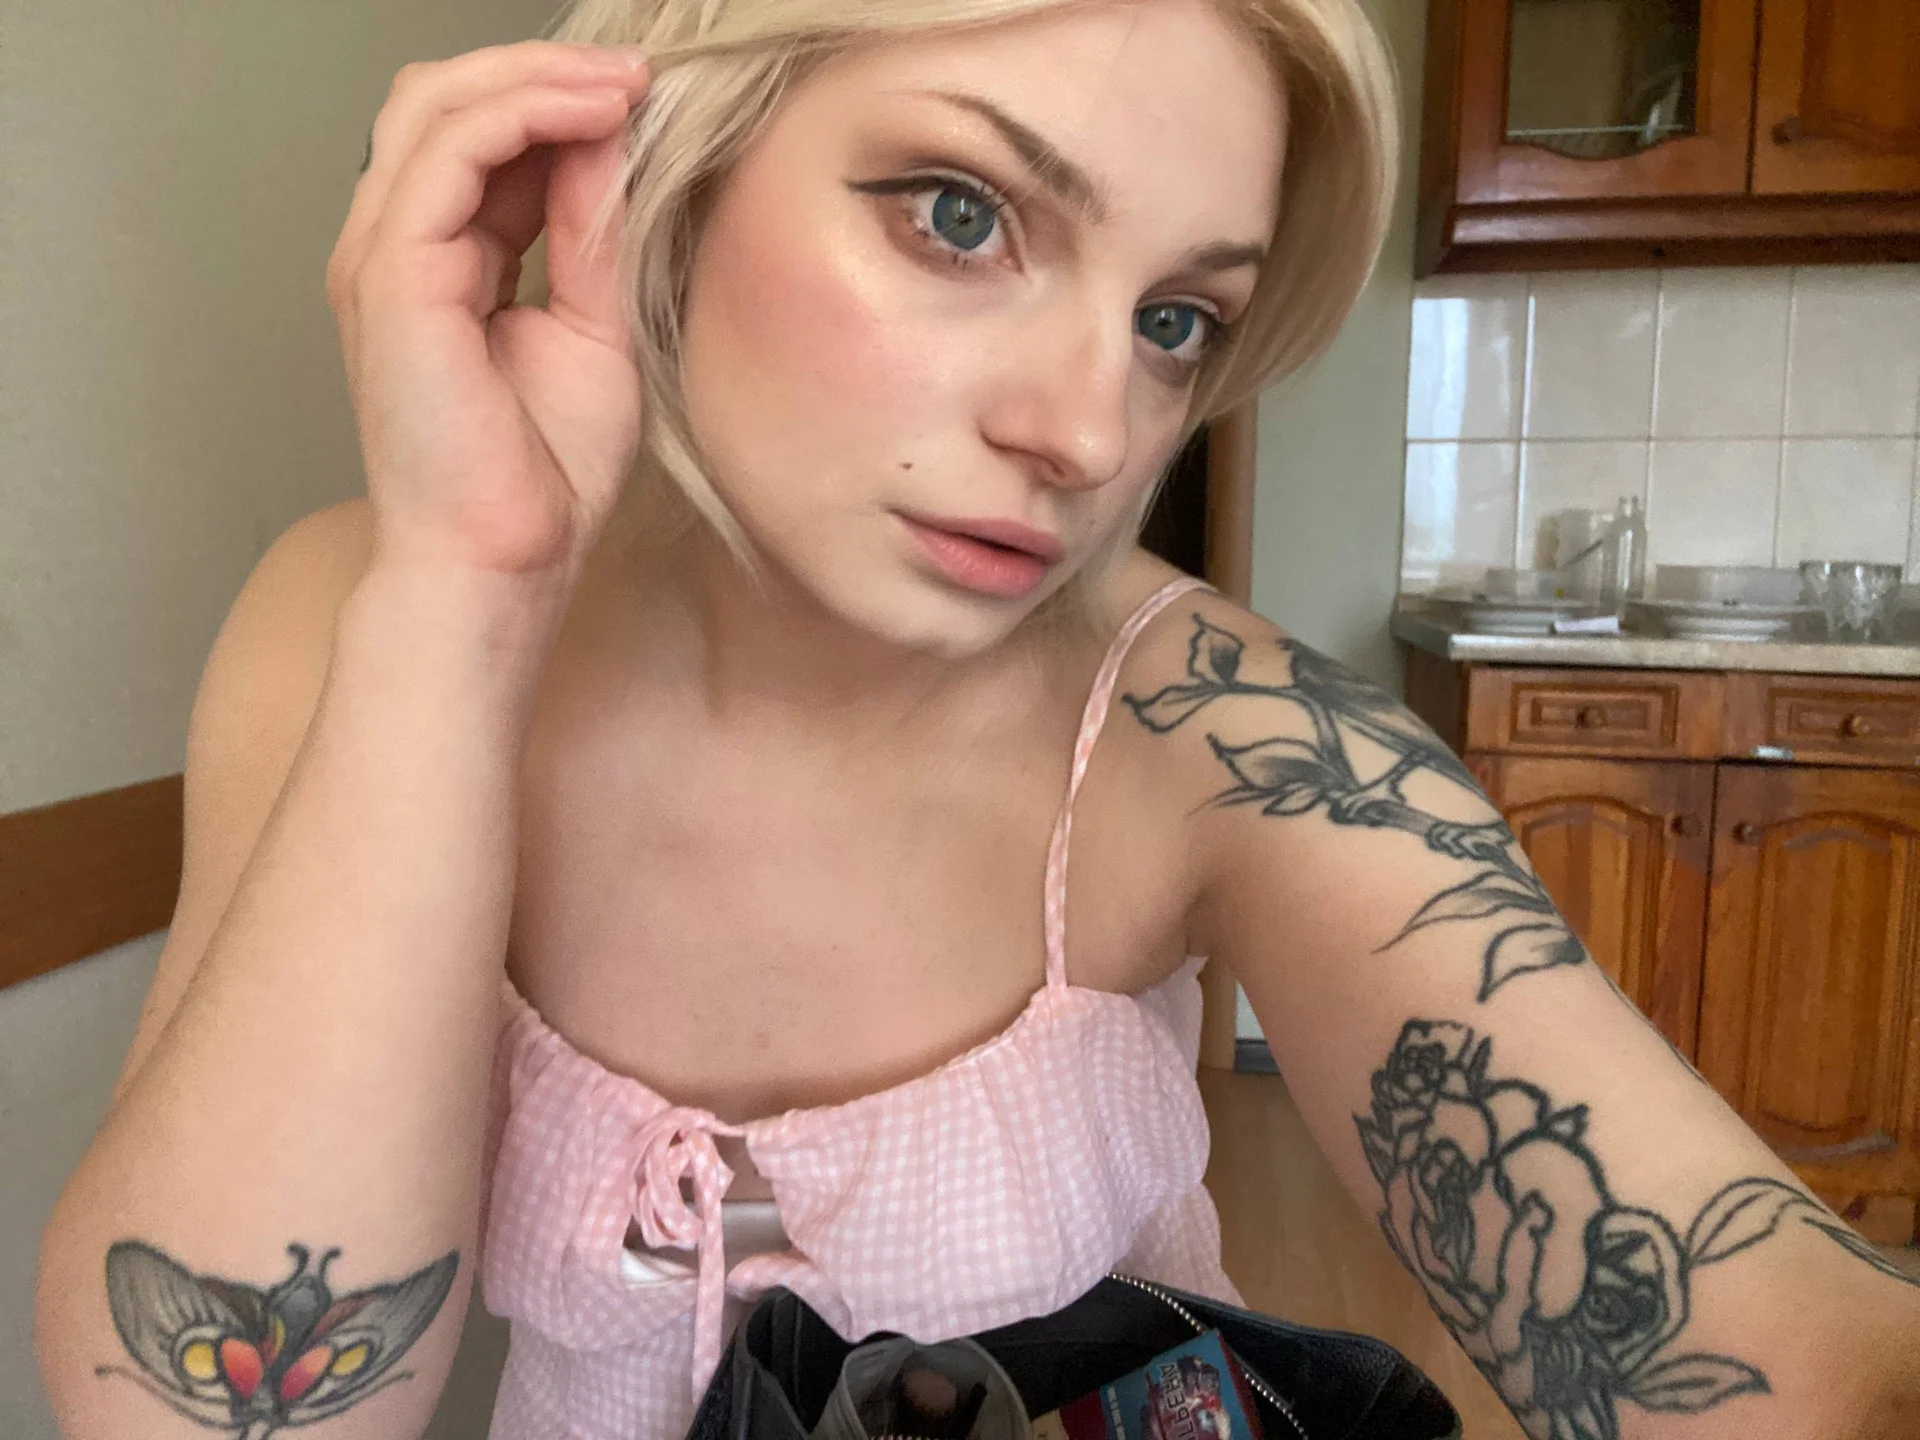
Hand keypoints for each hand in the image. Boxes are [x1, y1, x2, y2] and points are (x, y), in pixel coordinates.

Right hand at [327, 41, 652, 581]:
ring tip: (623, 84)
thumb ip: (592, 236)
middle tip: (634, 73)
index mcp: (443, 261)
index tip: (644, 98)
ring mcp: (385, 256)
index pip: (480, 138)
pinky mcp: (392, 274)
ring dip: (537, 77)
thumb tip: (611, 142)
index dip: (558, 101)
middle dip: (542, 69)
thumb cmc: (543, 477)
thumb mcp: (594, 331)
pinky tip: (592, 114)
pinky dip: (522, 114)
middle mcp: (400, 248)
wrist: (506, 560)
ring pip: (438, 105)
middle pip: (445, 100)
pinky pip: (448, 152)